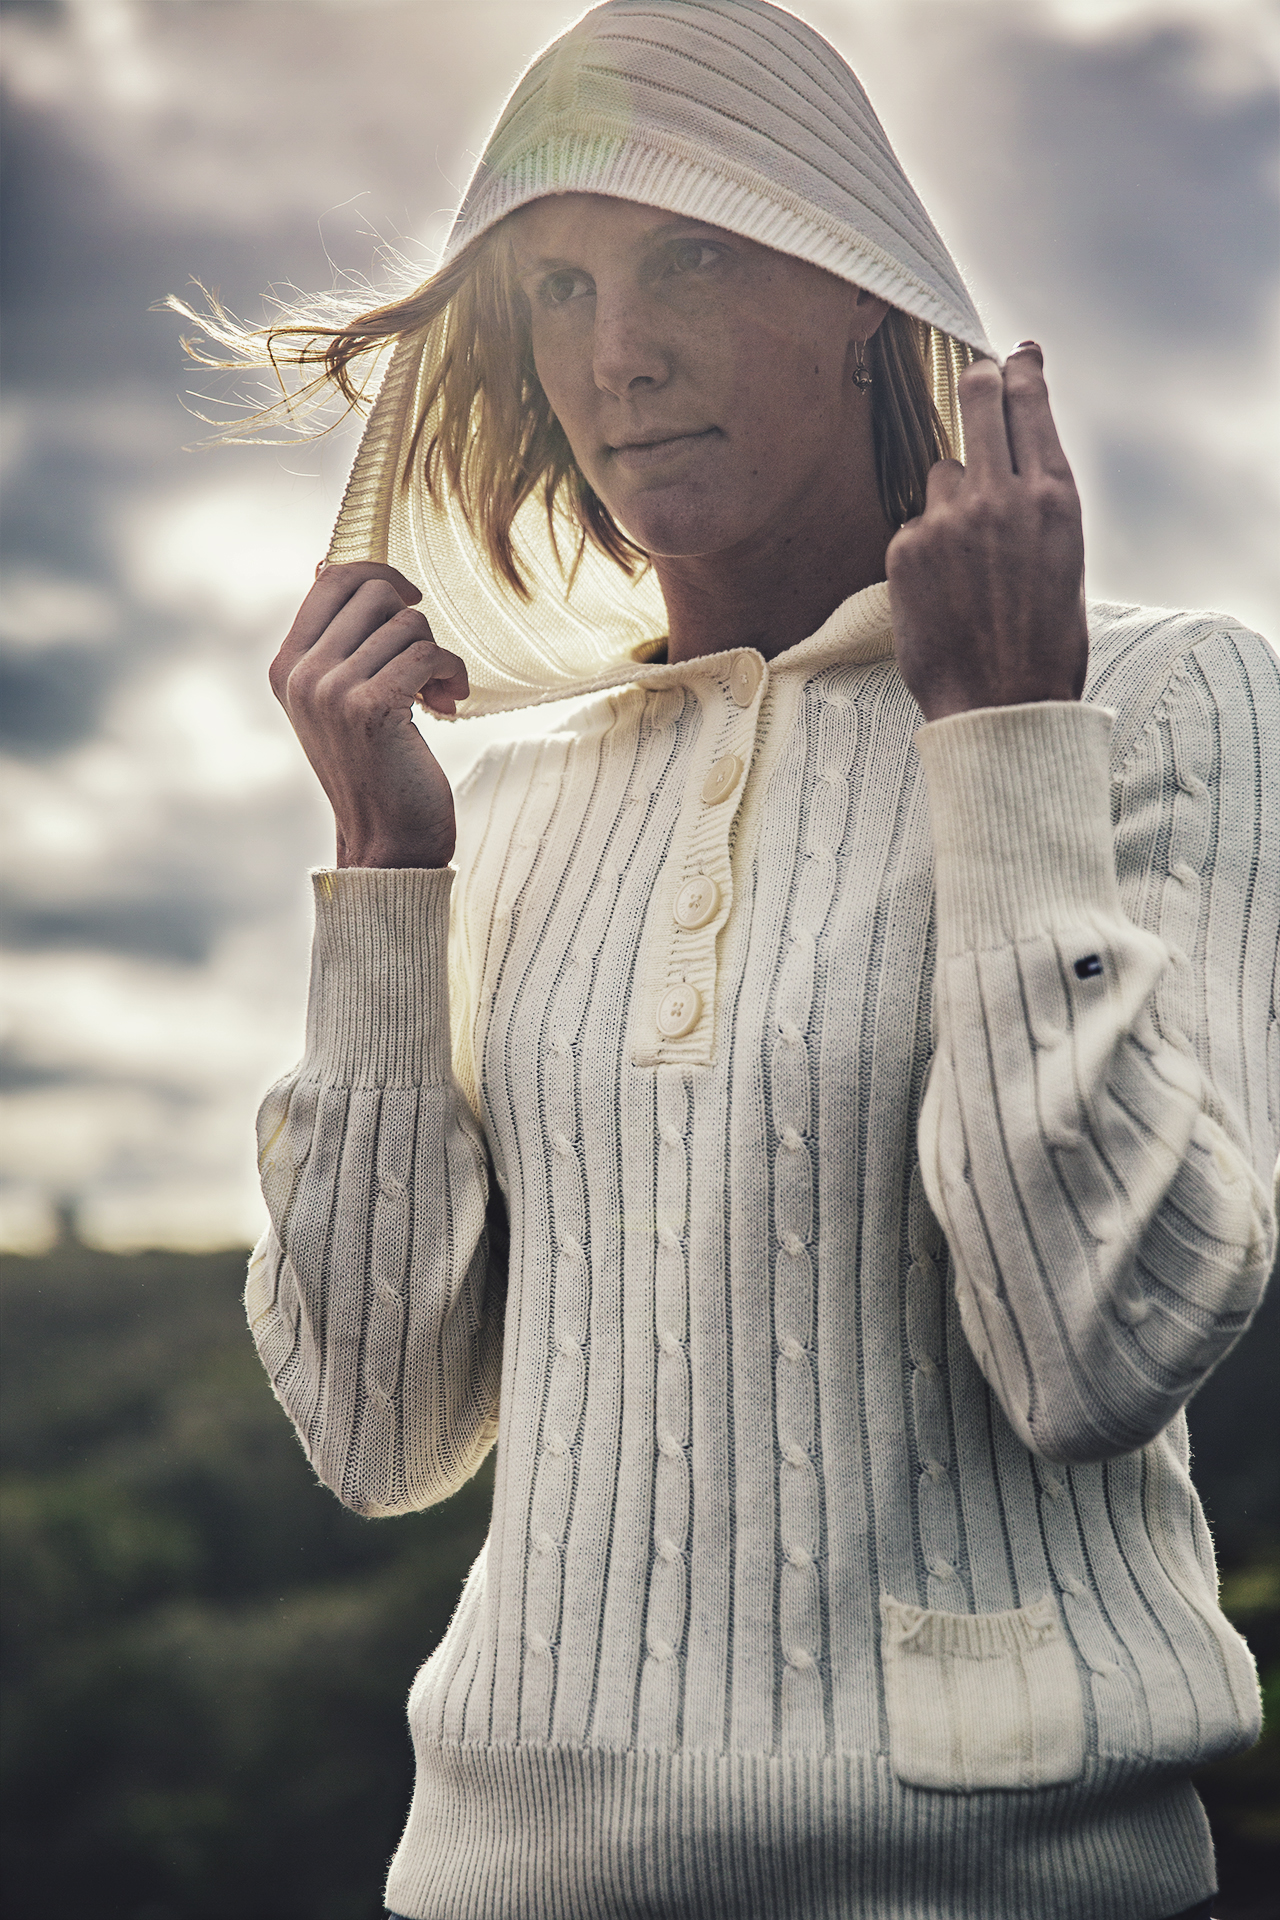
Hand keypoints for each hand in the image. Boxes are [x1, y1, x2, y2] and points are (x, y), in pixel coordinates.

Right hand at [270, 561, 468, 867]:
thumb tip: (327, 565)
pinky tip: (448, 703)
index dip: (381, 576)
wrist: (387, 841)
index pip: (332, 578)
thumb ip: (334, 642)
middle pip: (374, 591)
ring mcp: (332, 691)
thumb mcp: (338, 700)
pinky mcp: (371, 707)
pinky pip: (428, 654)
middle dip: (412, 622)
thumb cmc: (376, 768)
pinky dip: (452, 673)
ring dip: (436, 656)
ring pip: (408, 623)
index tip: (410, 603)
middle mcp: (302, 675)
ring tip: (435, 696)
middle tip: (423, 666)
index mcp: (287, 666)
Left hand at [887, 344, 1087, 723]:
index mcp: (1054, 496)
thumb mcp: (1066, 558)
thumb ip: (1039, 503)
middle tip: (975, 373)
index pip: (1030, 402)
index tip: (1016, 355)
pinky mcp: (907, 547)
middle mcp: (1001, 495)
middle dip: (977, 379)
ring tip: (969, 559)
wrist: (1003, 703)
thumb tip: (1017, 463)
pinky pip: (916, 525)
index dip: (1020, 370)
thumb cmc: (1044, 643)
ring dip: (952, 497)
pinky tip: (944, 591)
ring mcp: (949, 518)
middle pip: (977, 396)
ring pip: (943, 472)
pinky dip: (926, 547)